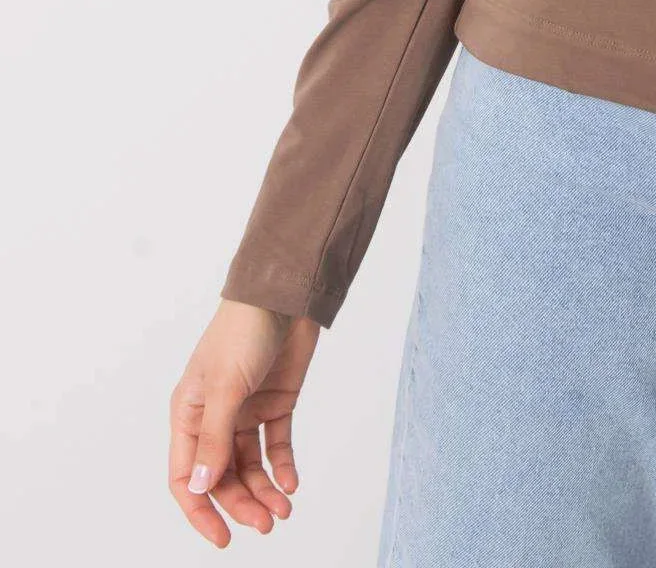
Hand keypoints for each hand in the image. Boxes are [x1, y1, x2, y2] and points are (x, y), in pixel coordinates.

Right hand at [168, 300, 319, 545]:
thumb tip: (201, 488)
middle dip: (242, 503)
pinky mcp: (275, 402)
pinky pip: (276, 444)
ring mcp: (245, 410)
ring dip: (265, 489)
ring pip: (251, 465)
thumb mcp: (226, 387)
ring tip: (284, 509)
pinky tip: (291, 482)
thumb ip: (214, 438)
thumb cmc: (243, 331)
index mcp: (188, 413)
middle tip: (267, 524)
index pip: (186, 476)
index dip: (201, 511)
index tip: (223, 538)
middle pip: (223, 476)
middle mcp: (214, 416)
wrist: (285, 294)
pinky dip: (283, 465)